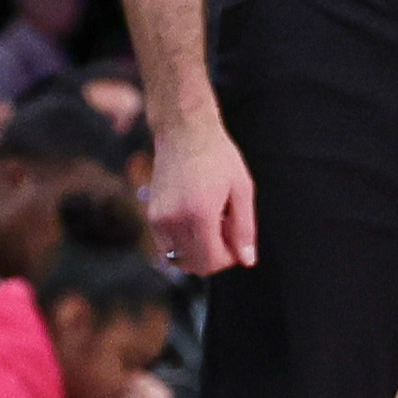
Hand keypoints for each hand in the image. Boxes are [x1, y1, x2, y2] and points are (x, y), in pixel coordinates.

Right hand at [145, 121, 257, 277]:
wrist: (184, 132)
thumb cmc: (219, 157)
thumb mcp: (242, 190)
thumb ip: (245, 229)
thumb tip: (247, 261)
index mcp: (199, 215)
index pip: (210, 261)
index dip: (229, 259)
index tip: (238, 242)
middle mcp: (173, 220)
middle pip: (193, 265)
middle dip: (214, 257)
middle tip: (227, 232)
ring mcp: (157, 218)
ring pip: (177, 258)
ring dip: (197, 251)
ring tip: (213, 225)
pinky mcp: (150, 213)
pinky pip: (165, 245)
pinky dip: (183, 243)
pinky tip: (198, 221)